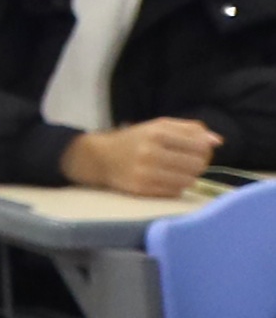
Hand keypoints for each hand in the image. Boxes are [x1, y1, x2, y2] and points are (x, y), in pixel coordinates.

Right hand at [69, 115, 223, 200]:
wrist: (100, 158)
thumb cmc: (136, 139)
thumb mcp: (159, 126)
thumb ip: (190, 129)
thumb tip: (218, 141)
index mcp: (157, 132)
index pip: (200, 146)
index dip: (204, 150)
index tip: (197, 150)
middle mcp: (150, 152)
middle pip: (197, 165)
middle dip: (197, 164)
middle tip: (187, 162)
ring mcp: (145, 173)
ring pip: (188, 180)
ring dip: (187, 176)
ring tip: (176, 171)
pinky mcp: (142, 189)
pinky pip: (175, 191)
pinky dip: (176, 186)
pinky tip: (166, 179)